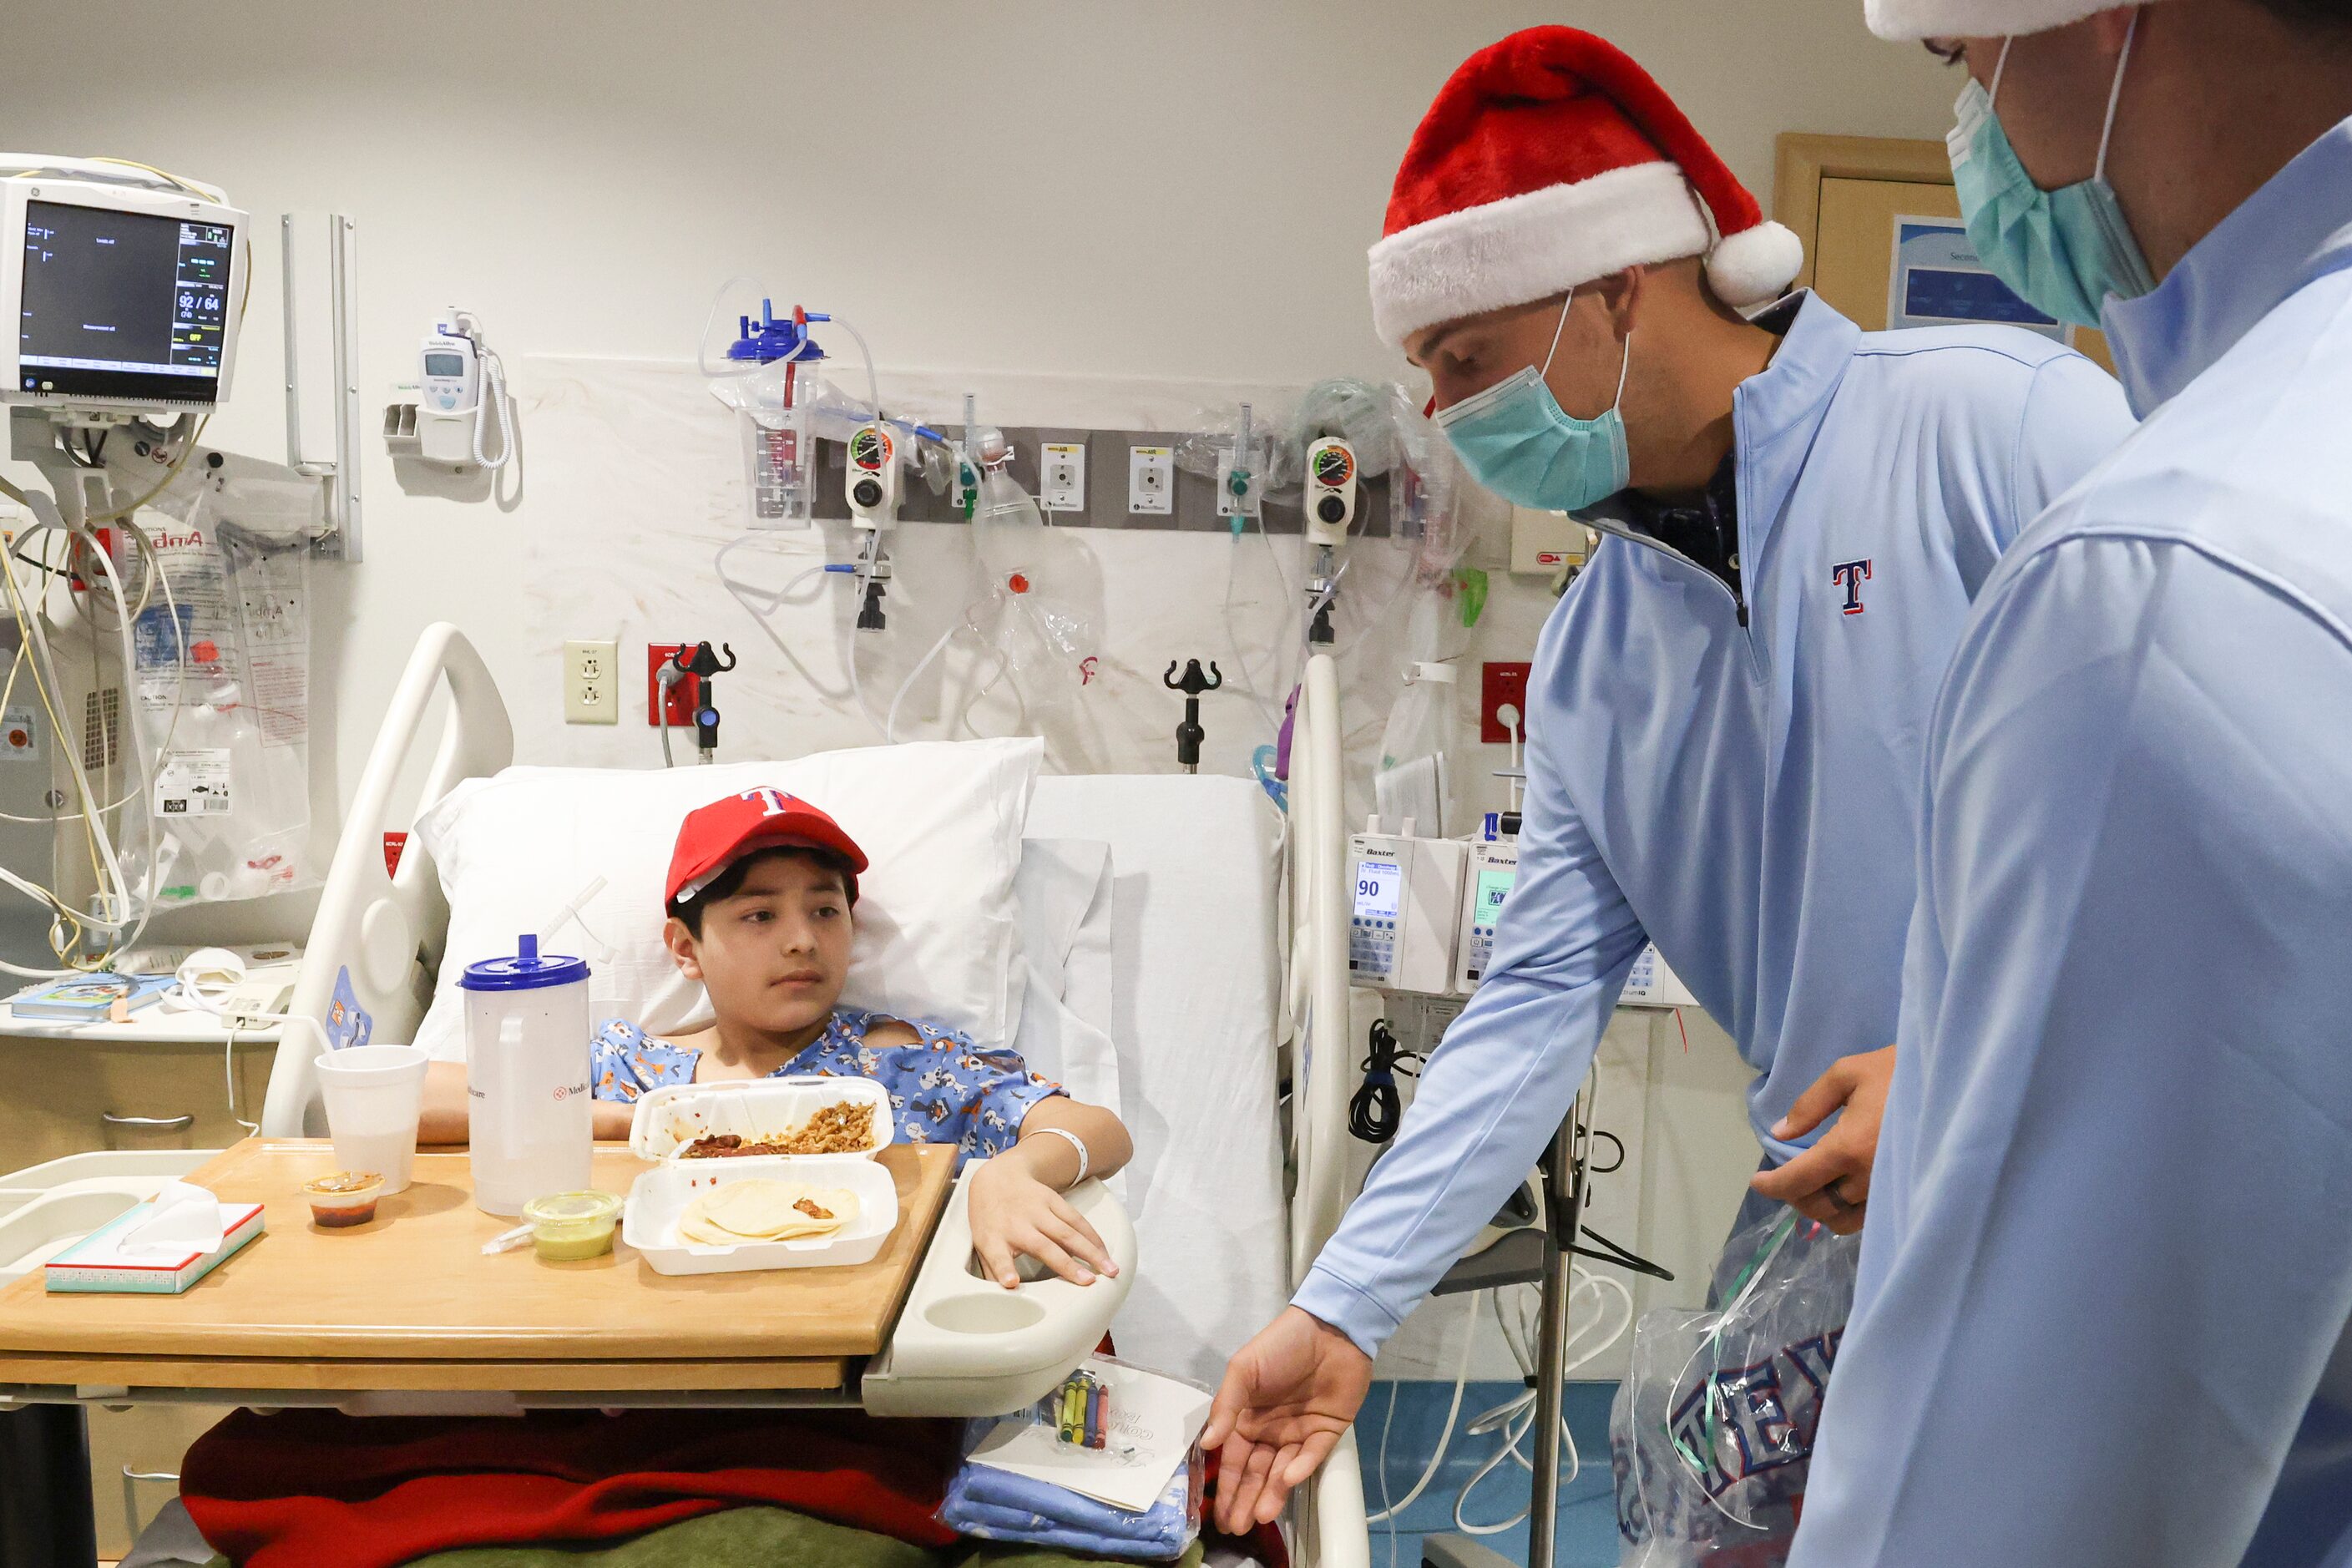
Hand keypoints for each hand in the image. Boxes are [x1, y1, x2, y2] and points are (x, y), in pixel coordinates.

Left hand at [967, 1157, 1116, 1287]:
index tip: (1012, 1283)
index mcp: (994, 1238)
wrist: (997, 1178)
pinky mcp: (1052, 1200)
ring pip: (1068, 1232)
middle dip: (1067, 1265)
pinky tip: (1104, 1251)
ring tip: (1109, 1269)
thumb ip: (993, 1271)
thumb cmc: (990, 1218)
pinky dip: (1092, 1236)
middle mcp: (1018, 1224)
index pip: (997, 1256)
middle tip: (1088, 1282)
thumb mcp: (981, 1244)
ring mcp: (1037, 1211)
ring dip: (1090, 1251)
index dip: (1004, 1270)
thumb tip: (1004, 1299)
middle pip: (1044, 1246)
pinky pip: (1076, 1220)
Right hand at [1200, 1307, 1374, 1533]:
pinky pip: (1312, 1456)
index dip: (1226, 1486)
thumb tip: (1207, 1444)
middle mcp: (1271, 1431)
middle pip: (1256, 1473)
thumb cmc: (1281, 1346)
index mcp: (1247, 1418)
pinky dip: (1299, 1469)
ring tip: (1259, 1516)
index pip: (1234, 1459)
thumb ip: (1226, 1407)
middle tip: (1237, 1527)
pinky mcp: (1327, 1433)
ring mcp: (1299, 1433)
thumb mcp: (1244, 1369)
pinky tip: (1287, 1479)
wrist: (1331, 1329)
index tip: (1218, 1513)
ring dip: (1271, 1493)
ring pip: (1282, 1471)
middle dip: (1245, 1500)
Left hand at [1749, 1045, 1895, 1234]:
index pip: (1798, 1180)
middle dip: (1793, 1196)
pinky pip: (1867, 1219)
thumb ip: (1809, 1105)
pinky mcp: (1906, 1195)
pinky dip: (1846, 1212)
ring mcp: (1889, 1192)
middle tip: (1785, 1179)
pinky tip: (1842, 1192)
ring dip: (1819, 1208)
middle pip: (1817, 1206)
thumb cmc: (1899, 1071)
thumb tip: (1780, 1133)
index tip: (1757, 1183)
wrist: (1957, 1082)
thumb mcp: (1847, 1073)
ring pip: (1842, 1220)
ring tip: (1812, 1187)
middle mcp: (1868, 1178)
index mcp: (1849, 1147)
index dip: (1772, 1186)